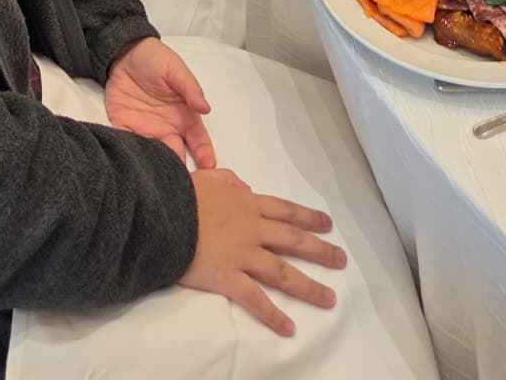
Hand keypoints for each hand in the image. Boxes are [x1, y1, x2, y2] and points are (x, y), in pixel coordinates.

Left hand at [105, 37, 215, 166]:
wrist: (123, 51)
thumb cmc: (155, 59)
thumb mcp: (175, 70)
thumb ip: (190, 88)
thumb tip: (205, 108)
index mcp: (183, 115)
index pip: (197, 139)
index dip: (204, 153)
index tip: (210, 168)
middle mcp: (166, 127)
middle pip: (176, 154)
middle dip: (180, 169)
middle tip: (182, 183)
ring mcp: (145, 130)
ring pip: (153, 155)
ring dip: (156, 166)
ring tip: (159, 179)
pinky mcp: (123, 127)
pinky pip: (128, 145)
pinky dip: (131, 155)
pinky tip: (135, 164)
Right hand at [179, 168, 344, 336]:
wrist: (164, 212)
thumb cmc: (182, 193)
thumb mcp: (209, 177)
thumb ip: (229, 182)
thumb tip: (244, 189)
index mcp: (247, 204)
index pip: (285, 210)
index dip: (308, 217)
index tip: (327, 223)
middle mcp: (252, 229)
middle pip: (293, 240)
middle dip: (320, 250)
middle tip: (341, 259)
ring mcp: (243, 254)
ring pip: (283, 272)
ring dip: (309, 286)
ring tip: (330, 298)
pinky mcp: (229, 277)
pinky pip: (255, 299)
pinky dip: (273, 315)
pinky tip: (290, 328)